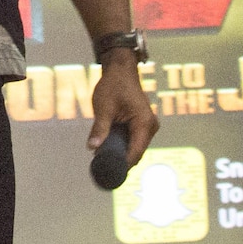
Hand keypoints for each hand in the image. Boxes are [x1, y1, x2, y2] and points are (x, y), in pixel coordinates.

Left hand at [88, 53, 158, 167]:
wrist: (120, 70)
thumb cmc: (113, 85)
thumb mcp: (104, 107)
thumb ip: (100, 128)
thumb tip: (92, 148)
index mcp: (144, 123)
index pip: (135, 152)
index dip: (122, 165)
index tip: (108, 173)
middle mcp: (150, 127)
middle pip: (136, 153)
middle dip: (119, 160)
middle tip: (101, 168)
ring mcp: (148, 126)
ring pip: (134, 148)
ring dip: (120, 153)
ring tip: (102, 160)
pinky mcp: (142, 125)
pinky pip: (133, 141)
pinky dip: (122, 145)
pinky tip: (108, 149)